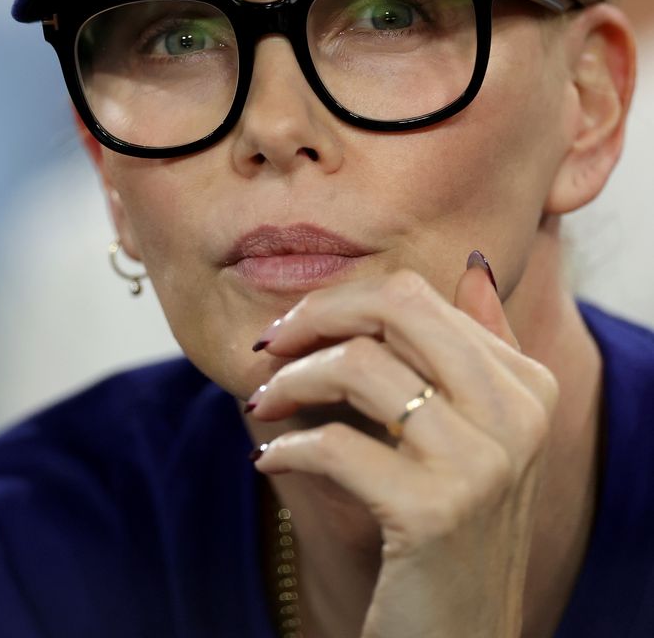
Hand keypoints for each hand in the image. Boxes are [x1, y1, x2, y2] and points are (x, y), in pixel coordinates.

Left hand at [247, 259, 558, 637]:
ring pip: (359, 366)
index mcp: (525, 380)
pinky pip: (336, 445)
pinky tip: (268, 460)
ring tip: (264, 407)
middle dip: (316, 315)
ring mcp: (483, 461)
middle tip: (270, 346)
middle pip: (396, 306)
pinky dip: (286, 448)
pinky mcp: (437, 511)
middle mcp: (517, 411)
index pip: (417, 295)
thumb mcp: (479, 432)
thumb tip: (473, 263)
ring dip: (291, 382)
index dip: (342, 300)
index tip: (296, 327)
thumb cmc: (451, 526)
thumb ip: (478, 348)